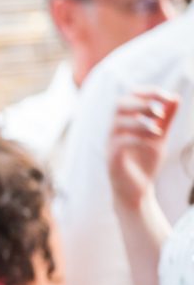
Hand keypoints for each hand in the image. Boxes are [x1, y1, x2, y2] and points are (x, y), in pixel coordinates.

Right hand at [108, 89, 178, 210]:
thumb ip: (165, 120)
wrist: (137, 192)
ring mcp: (110, 144)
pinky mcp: (112, 159)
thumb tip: (174, 98)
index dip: (147, 92)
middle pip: (119, 104)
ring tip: (158, 130)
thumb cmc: (144, 164)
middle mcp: (114, 130)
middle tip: (160, 112)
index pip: (129, 97)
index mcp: (124, 122)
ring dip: (141, 122)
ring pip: (118, 122)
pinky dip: (138, 139)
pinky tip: (152, 144)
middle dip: (142, 103)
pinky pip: (120, 142)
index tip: (167, 97)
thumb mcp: (159, 138)